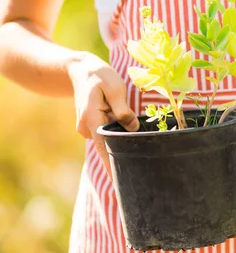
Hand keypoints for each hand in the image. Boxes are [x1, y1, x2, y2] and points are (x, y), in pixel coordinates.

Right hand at [68, 53, 138, 177]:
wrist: (80, 70)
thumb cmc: (99, 77)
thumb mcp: (115, 89)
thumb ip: (123, 110)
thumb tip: (133, 128)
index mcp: (91, 118)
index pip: (104, 147)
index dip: (111, 165)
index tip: (117, 182)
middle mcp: (86, 127)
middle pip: (109, 144)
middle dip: (123, 147)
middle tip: (138, 151)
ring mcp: (87, 128)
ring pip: (109, 138)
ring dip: (120, 132)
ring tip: (123, 113)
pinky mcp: (91, 127)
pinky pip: (107, 133)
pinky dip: (115, 129)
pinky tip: (119, 116)